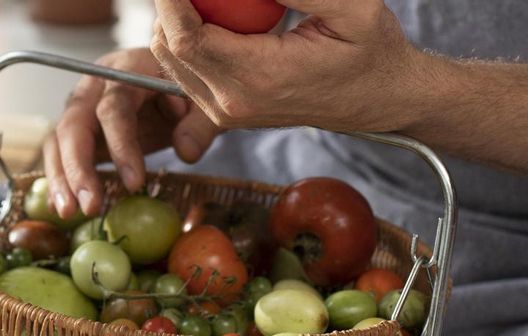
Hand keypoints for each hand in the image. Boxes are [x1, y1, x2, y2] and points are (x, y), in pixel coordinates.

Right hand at [43, 48, 220, 218]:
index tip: (134, 183)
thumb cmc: (191, 89)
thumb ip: (201, 122)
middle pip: (74, 123)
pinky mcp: (80, 130)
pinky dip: (61, 180)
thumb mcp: (206, 100)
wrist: (178, 85)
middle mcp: (95, 85)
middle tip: (90, 206)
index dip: (121, 145)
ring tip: (69, 213)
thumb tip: (186, 152)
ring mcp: (82, 107)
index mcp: (128, 68)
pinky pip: (61, 153)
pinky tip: (66, 208)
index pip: (115, 106)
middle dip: (78, 167)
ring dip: (61, 177)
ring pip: (59, 140)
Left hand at [150, 0, 424, 132]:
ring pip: (172, 61)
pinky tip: (213, 14)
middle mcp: (234, 102)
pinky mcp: (225, 112)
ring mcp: (226, 112)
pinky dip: (188, 39)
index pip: (187, 38)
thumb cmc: (370, 52)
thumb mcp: (352, 9)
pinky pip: (186, 71)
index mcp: (260, 78)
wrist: (377, 101)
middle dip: (169, 5)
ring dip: (175, 21)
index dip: (170, 0)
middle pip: (170, 48)